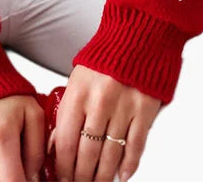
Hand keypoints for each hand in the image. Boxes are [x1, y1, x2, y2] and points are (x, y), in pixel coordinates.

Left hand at [49, 65, 161, 181]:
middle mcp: (99, 103)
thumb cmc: (106, 56)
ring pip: (110, 155)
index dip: (62, 166)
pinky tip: (122, 174)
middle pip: (87, 154)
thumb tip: (57, 142)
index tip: (62, 176)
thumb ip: (68, 109)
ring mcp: (123, 108)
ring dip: (102, 176)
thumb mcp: (78, 79)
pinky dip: (129, 165)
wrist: (137, 34)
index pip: (65, 142)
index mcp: (78, 93)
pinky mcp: (144, 110)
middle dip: (80, 176)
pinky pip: (135, 146)